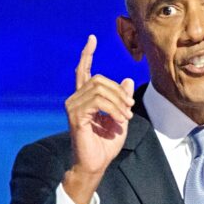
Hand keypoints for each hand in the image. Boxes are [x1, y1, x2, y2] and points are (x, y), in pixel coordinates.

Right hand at [63, 35, 134, 203]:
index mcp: (84, 98)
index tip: (92, 38)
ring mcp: (73, 107)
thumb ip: (122, 99)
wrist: (95, 164)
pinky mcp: (76, 116)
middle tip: (129, 108)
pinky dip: (114, 109)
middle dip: (119, 91)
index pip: (83, 71)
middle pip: (99, 79)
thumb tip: (127, 80)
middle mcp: (75, 99)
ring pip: (99, 89)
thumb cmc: (105, 144)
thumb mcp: (120, 117)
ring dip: (119, 102)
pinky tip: (119, 120)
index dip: (87, 54)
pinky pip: (98, 102)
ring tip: (125, 117)